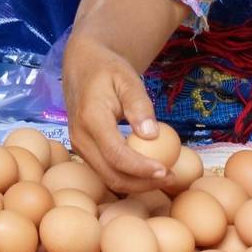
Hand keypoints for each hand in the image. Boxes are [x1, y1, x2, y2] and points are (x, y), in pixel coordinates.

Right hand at [63, 33, 169, 193]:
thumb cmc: (108, 70)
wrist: (82, 66)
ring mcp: (79, 147)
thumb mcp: (127, 78)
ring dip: (137, 184)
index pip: (116, 154)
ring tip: (165, 176)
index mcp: (90, 118)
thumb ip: (139, 105)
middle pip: (111, 175)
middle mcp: (80, 137)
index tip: (167, 171)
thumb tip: (152, 136)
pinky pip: (106, 172)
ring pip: (108, 178)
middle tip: (171, 178)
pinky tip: (149, 171)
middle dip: (143, 183)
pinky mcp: (84, 151)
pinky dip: (129, 177)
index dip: (142, 168)